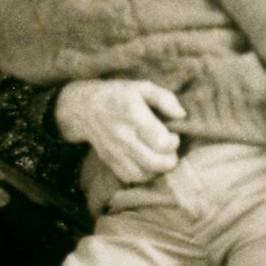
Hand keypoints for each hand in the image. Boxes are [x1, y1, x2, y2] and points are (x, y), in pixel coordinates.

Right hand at [55, 79, 184, 183]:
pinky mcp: (109, 161)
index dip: (174, 142)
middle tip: (168, 148)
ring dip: (158, 169)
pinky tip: (147, 162)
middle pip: (155, 163)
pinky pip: (131, 178)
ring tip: (159, 156)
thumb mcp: (142, 87)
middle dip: (170, 159)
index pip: (161, 142)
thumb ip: (165, 99)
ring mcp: (114, 152)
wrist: (83, 107)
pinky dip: (144, 175)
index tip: (173, 134)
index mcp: (133, 115)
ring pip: (144, 175)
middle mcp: (122, 136)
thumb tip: (182, 115)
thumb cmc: (119, 95)